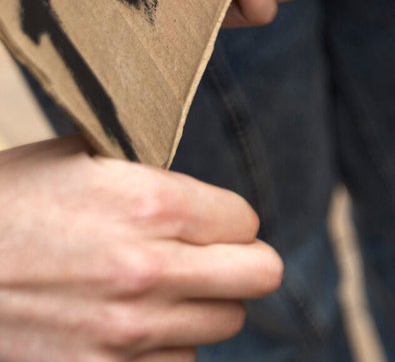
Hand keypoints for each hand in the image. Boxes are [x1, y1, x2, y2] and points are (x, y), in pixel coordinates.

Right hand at [0, 136, 281, 360]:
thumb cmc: (2, 207)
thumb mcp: (76, 161)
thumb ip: (150, 176)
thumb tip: (200, 190)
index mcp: (153, 205)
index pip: (246, 221)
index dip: (222, 221)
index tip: (196, 224)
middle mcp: (150, 270)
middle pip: (258, 276)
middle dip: (235, 265)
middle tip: (202, 262)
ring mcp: (126, 331)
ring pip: (221, 326)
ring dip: (196, 311)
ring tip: (150, 295)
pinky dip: (160, 351)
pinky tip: (124, 329)